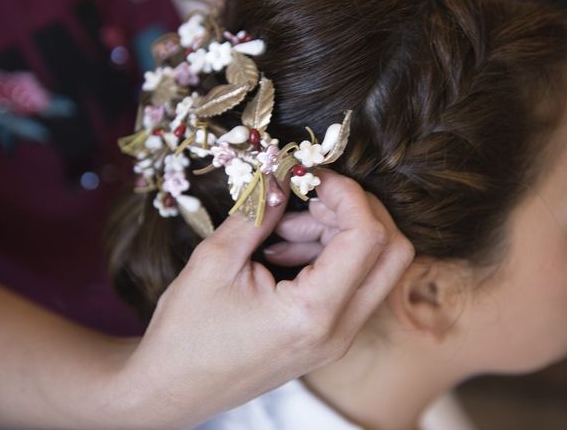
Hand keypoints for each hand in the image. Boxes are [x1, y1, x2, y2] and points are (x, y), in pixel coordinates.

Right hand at [114, 169, 413, 428]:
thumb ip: (258, 212)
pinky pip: (352, 285)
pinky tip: (283, 250)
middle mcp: (339, 330)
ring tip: (283, 228)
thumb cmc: (185, 335)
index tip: (311, 176)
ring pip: (376, 267)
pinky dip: (330, 256)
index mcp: (313, 313)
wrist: (172, 391)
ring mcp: (338, 338)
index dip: (347, 194)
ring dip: (340, 233)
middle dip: (358, 211)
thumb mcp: (215, 261)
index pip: (367, 237)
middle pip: (393, 252)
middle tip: (310, 196)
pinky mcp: (328, 337)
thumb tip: (283, 175)